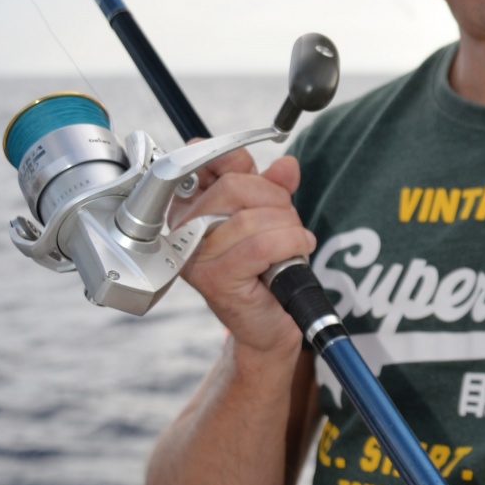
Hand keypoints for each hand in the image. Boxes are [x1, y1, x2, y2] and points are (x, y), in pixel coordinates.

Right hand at [170, 144, 315, 354]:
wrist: (270, 322)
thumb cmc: (265, 269)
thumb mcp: (272, 217)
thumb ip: (275, 187)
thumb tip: (286, 165)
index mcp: (192, 206)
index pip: (207, 163)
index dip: (240, 162)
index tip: (264, 178)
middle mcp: (186, 228)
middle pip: (234, 186)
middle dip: (275, 200)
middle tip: (287, 223)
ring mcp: (196, 255)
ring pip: (251, 218)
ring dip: (288, 228)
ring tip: (292, 244)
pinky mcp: (214, 278)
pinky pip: (261, 246)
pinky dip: (290, 244)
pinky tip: (298, 251)